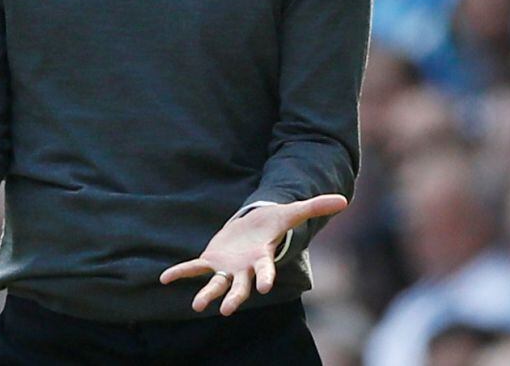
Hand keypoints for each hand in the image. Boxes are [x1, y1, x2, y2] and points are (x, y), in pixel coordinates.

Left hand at [159, 194, 346, 315]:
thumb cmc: (273, 223)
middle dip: (234, 297)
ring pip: (216, 284)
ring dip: (207, 294)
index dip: (265, 277)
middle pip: (240, 287)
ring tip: (197, 306)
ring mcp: (227, 268)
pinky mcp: (211, 261)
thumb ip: (315, 207)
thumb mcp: (291, 212)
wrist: (253, 227)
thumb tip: (344, 200)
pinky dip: (180, 272)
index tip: (264, 289)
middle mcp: (244, 269)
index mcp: (262, 258)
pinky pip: (194, 268)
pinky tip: (164, 278)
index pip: (265, 270)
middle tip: (226, 310)